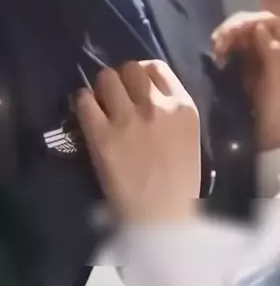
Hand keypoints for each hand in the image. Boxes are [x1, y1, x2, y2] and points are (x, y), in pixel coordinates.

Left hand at [76, 61, 200, 223]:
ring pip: (106, 78)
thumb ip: (172, 111)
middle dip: (121, 79)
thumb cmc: (180, 182)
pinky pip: (84, 100)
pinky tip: (86, 113)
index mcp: (183, 106)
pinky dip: (83, 102)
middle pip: (130, 68)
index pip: (156, 67)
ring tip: (99, 103)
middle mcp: (155, 105)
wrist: (161, 218)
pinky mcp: (101, 135)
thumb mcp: (189, 136)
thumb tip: (147, 94)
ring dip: (101, 88)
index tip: (136, 86)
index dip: (142, 73)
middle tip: (116, 96)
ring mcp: (127, 119)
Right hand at [212, 12, 279, 150]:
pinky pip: (233, 41)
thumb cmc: (275, 104)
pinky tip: (217, 53)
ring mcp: (259, 49)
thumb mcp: (276, 80)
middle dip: (234, 27)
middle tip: (218, 40)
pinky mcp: (246, 56)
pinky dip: (224, 43)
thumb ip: (271, 52)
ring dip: (226, 34)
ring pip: (241, 29)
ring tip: (216, 47)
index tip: (235, 31)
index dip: (252, 20)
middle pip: (253, 22)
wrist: (266, 124)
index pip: (271, 21)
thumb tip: (259, 26)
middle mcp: (275, 43)